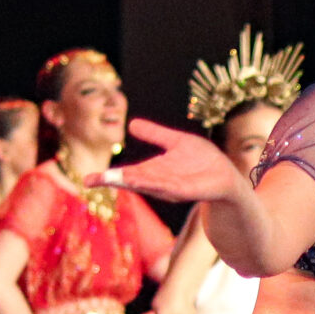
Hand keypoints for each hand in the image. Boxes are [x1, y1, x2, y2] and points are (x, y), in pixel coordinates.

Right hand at [98, 120, 251, 203]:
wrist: (226, 174)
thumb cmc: (202, 161)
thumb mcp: (176, 142)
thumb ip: (156, 134)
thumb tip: (131, 124)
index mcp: (153, 171)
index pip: (127, 174)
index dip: (108, 177)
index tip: (87, 179)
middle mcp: (159, 181)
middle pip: (132, 181)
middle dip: (113, 181)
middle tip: (91, 180)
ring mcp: (174, 187)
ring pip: (149, 184)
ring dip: (133, 182)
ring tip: (114, 178)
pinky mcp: (189, 189)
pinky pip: (171, 187)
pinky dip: (158, 184)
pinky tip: (144, 181)